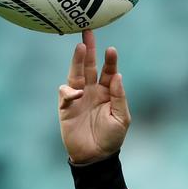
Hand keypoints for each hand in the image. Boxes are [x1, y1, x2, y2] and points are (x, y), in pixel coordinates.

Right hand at [58, 30, 130, 163]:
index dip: (110, 60)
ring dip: (77, 61)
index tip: (111, 49)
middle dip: (89, 49)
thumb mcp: (122, 118)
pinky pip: (65, 93)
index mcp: (108, 92)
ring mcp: (79, 97)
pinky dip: (69, 91)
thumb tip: (118, 77)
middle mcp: (92, 91)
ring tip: (80, 47)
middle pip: (89, 66)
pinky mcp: (66, 107)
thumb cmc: (111, 138)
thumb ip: (119, 97)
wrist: (95, 157)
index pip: (108, 71)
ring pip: (76, 74)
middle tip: (88, 32)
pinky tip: (77, 93)